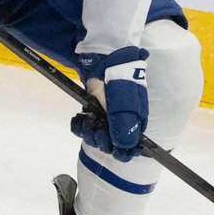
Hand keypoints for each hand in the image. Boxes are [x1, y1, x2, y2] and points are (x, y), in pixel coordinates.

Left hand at [71, 45, 149, 161]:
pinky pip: (82, 129)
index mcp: (135, 124)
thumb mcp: (126, 105)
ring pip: (95, 139)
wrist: (103, 61)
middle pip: (110, 147)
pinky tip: (79, 119)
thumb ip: (125, 127)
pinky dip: (79, 127)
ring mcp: (105, 119)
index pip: (130, 149)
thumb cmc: (120, 82)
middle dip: (102, 141)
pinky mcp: (91, 113)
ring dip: (89, 133)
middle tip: (98, 129)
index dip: (122, 153)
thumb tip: (124, 148)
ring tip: (88, 120)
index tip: (114, 149)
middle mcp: (120, 124)